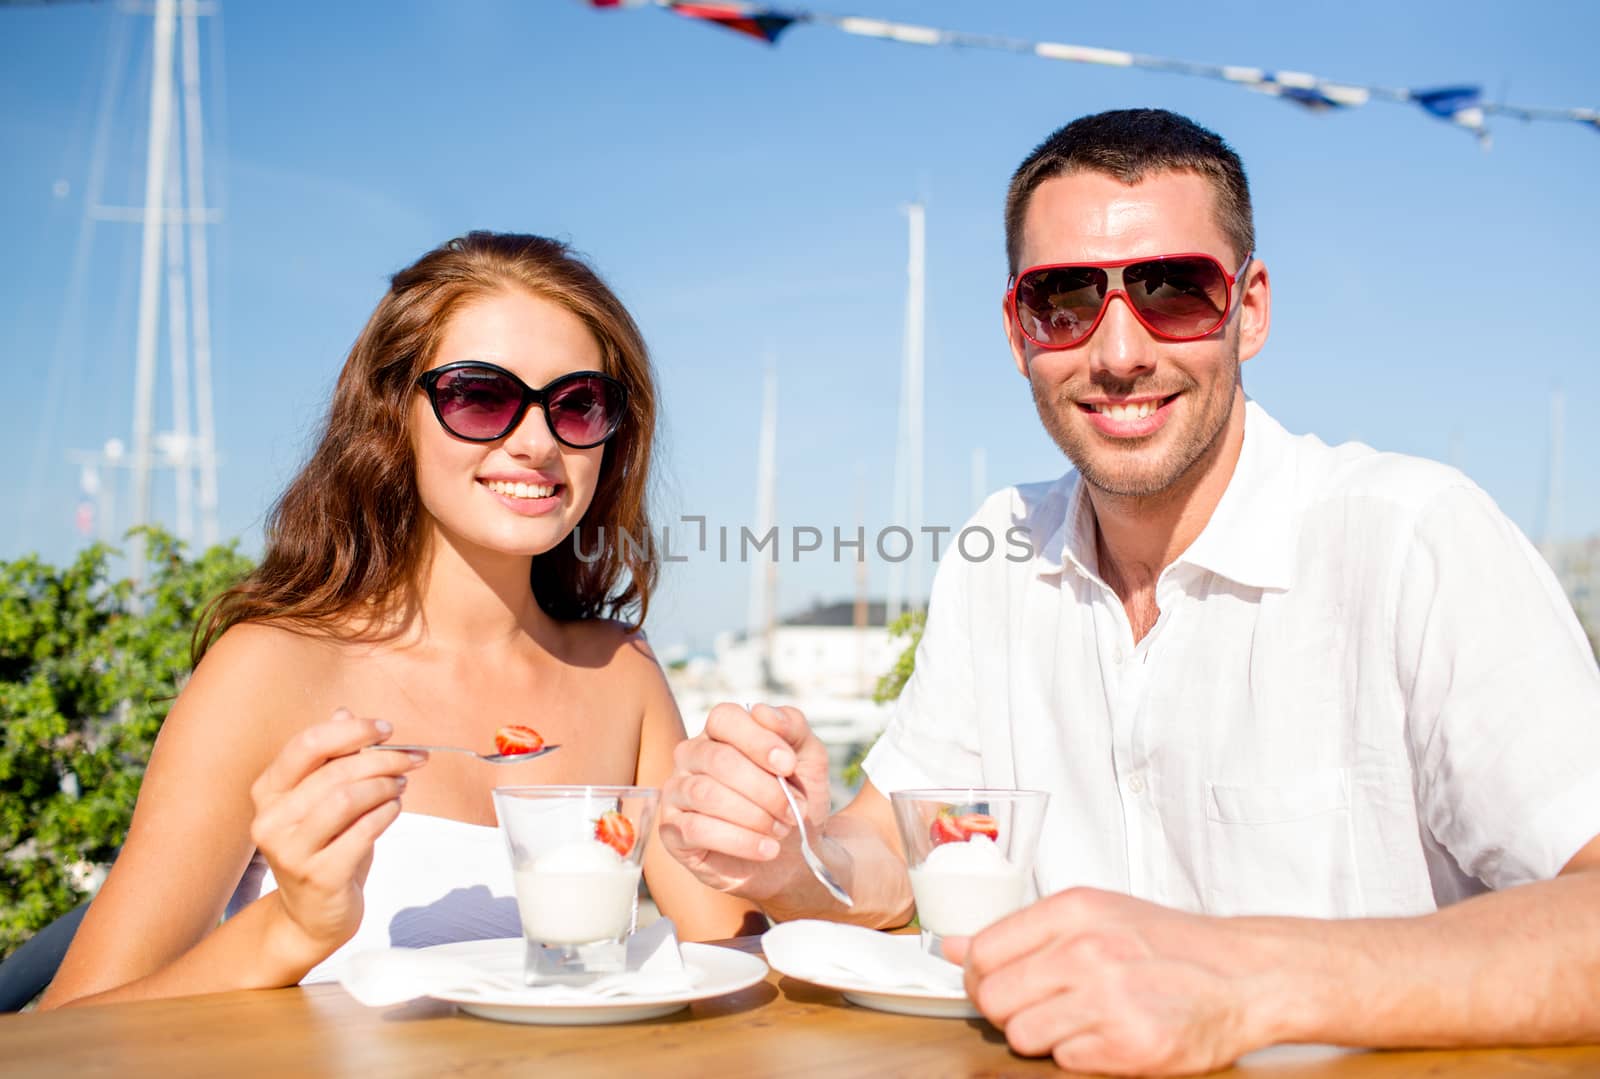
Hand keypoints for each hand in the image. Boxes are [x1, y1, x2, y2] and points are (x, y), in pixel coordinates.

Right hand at [247, 708, 425, 959]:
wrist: (312, 916)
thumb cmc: (324, 847)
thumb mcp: (324, 799)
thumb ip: (332, 759)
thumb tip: (345, 711)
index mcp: (268, 791)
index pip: (308, 745)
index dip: (352, 731)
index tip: (386, 729)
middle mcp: (271, 819)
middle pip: (335, 772)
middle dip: (383, 759)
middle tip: (412, 759)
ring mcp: (291, 851)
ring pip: (348, 799)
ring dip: (385, 786)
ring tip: (400, 786)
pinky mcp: (319, 875)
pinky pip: (363, 831)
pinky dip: (386, 814)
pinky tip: (393, 811)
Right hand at [659, 703, 830, 902]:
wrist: (793, 856)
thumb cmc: (795, 799)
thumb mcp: (808, 758)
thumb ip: (793, 727)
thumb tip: (762, 711)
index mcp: (721, 731)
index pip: (725, 718)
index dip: (758, 740)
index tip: (789, 766)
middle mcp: (692, 755)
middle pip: (718, 760)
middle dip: (764, 789)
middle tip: (793, 810)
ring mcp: (677, 792)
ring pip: (706, 794)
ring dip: (754, 816)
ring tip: (781, 830)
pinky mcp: (673, 830)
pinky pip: (697, 830)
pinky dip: (741, 841)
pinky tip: (767, 849)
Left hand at [944, 889, 1281, 1075]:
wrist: (1245, 973)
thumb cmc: (1167, 943)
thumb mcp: (1094, 914)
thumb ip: (1022, 930)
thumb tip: (952, 946)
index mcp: (1074, 910)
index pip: (984, 950)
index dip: (980, 975)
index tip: (996, 982)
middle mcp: (1088, 950)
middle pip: (993, 998)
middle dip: (1006, 1010)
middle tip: (1038, 1006)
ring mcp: (1110, 999)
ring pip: (1022, 1036)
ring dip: (1043, 1035)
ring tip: (1078, 1019)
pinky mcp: (1132, 1045)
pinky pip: (1066, 1061)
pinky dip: (1081, 1055)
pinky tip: (1108, 1034)